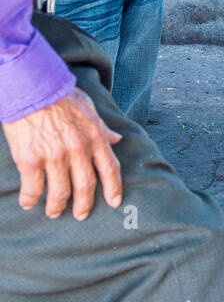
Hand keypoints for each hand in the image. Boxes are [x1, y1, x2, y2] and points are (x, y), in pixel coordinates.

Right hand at [2, 88, 122, 220]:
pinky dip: (30, 199)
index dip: (113, 188)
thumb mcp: (88, 107)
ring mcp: (54, 157)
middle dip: (84, 205)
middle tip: (80, 215)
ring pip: (60, 192)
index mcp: (94, 137)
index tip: (114, 202)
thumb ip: (102, 127)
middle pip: (86, 186)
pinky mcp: (30, 160)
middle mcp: (77, 150)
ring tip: (53, 212)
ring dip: (57, 206)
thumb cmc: (59, 93)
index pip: (110, 169)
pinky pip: (33, 188)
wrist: (31, 86)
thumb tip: (117, 138)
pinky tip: (28, 203)